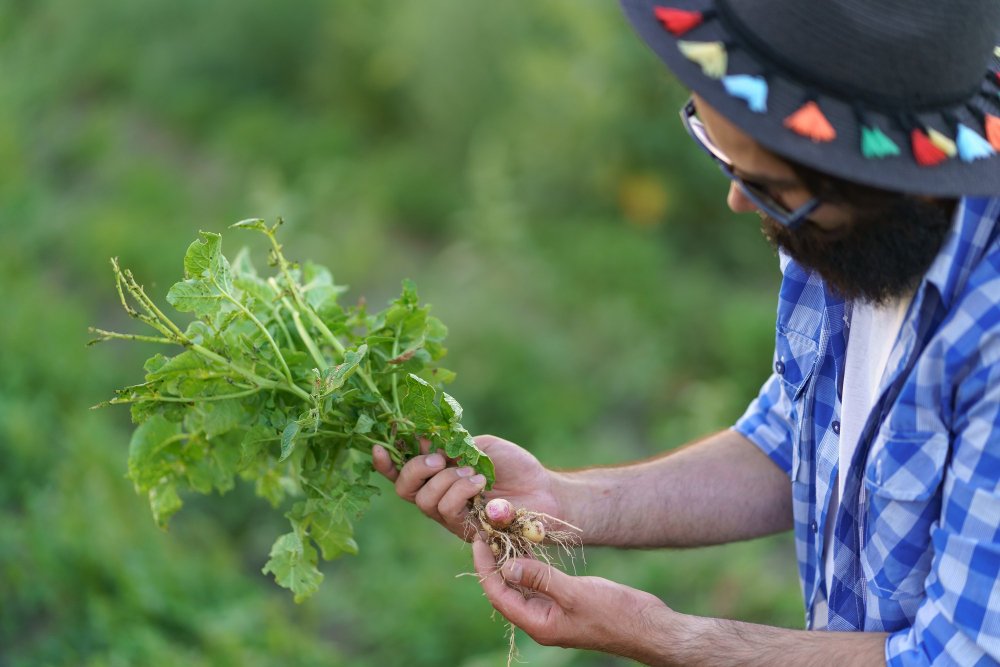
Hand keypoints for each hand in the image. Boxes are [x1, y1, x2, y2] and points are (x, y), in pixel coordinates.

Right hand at [372, 434, 562, 539]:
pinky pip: (448, 511)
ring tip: (474, 473)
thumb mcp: (480, 445)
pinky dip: (462, 491)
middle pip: (405, 489)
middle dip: (416, 469)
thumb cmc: (514, 467)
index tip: (379, 446)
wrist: (546, 492)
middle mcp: (439, 497)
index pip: (402, 472)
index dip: (386, 463)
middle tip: (440, 459)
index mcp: (438, 474)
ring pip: (425, 502)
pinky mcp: (466, 530)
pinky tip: (482, 483)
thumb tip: (426, 443)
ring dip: (447, 481)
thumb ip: (452, 444)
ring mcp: (451, 517)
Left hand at [471, 539, 669, 657]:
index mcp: (538, 624)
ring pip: (522, 584)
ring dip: (511, 561)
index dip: (485, 568)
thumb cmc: (616, 614)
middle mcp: (541, 619)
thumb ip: (541, 580)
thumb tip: (507, 567)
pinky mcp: (565, 601)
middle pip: (505, 590)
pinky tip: (527, 544)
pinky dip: (531, 564)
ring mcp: (553, 611)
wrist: (648, 628)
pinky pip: (539, 582)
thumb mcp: (576, 594)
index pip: (499, 595)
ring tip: (501, 533)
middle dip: (493, 562)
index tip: (478, 540)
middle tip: (486, 531)